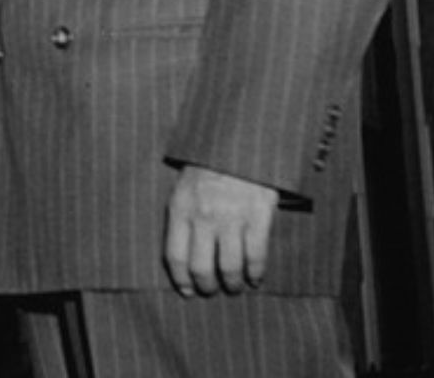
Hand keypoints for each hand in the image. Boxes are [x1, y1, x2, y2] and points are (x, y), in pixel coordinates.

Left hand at [164, 164, 276, 295]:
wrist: (240, 141)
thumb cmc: (208, 167)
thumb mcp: (183, 187)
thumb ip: (181, 218)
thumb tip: (180, 259)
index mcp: (180, 208)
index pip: (175, 257)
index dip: (181, 280)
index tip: (188, 291)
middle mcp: (203, 216)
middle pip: (201, 268)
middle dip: (207, 286)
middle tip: (212, 291)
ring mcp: (232, 217)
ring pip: (230, 267)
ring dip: (232, 284)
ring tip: (235, 287)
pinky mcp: (258, 215)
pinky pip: (256, 255)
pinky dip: (256, 273)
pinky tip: (255, 278)